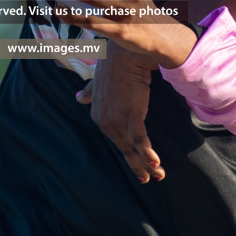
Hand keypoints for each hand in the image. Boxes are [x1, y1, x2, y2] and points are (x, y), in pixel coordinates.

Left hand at [76, 44, 164, 182]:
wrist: (123, 55)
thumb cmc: (112, 66)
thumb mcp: (96, 83)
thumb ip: (88, 92)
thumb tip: (77, 97)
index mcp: (98, 117)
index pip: (116, 140)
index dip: (128, 153)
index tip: (138, 164)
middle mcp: (105, 122)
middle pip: (124, 149)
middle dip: (137, 166)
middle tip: (148, 180)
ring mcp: (117, 120)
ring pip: (133, 148)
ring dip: (146, 164)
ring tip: (158, 175)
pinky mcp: (132, 114)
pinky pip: (141, 139)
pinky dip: (148, 153)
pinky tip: (156, 164)